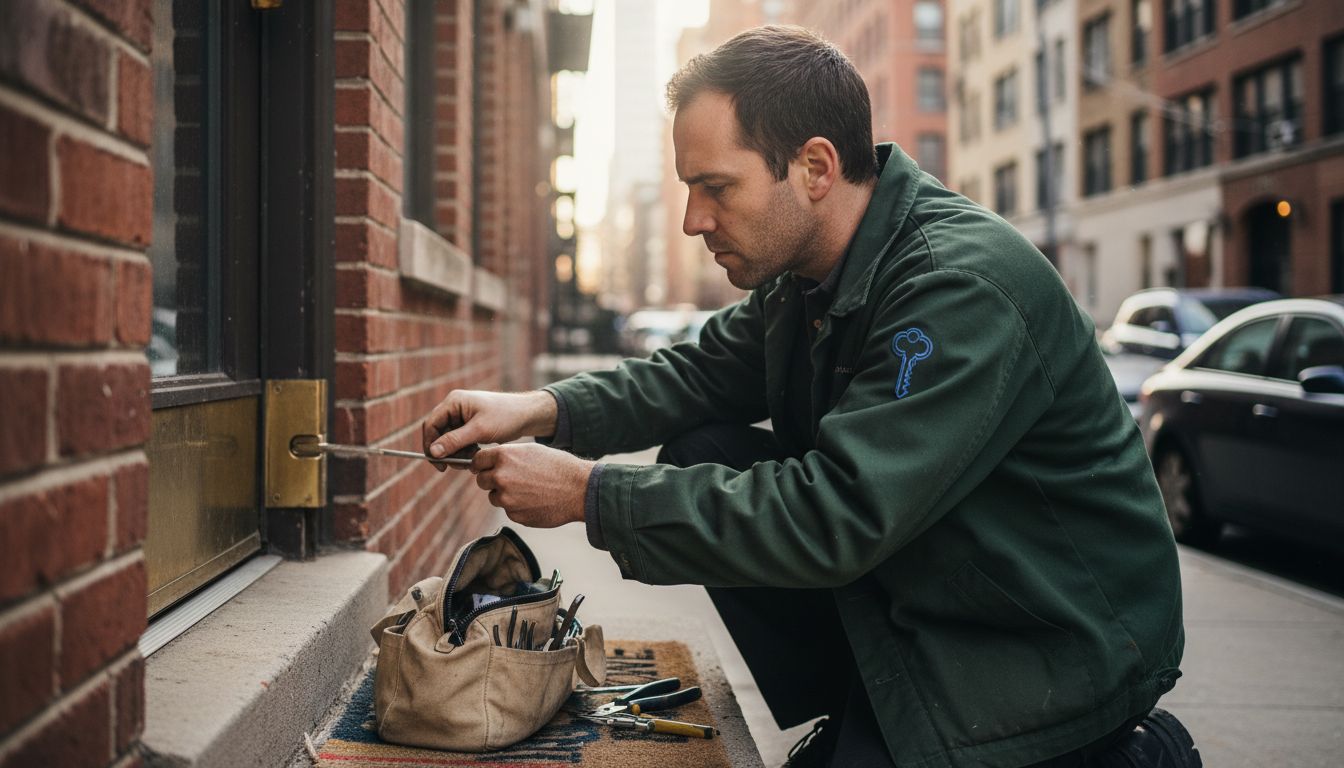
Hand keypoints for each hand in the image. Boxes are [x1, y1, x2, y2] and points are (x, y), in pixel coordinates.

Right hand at [421, 390, 557, 471]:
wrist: (528, 415)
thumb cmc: (506, 417)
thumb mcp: (479, 430)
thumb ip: (455, 441)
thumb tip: (433, 452)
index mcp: (453, 402)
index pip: (431, 425)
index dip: (430, 445)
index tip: (439, 464)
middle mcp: (455, 407)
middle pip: (438, 434)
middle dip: (447, 451)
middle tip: (458, 465)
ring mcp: (462, 416)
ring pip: (449, 440)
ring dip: (457, 453)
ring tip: (471, 460)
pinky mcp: (470, 425)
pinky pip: (459, 441)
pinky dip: (465, 451)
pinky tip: (476, 455)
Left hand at [470, 443, 592, 527]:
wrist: (578, 489)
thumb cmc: (558, 466)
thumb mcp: (530, 451)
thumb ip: (507, 456)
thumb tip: (490, 463)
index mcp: (504, 457)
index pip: (477, 461)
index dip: (481, 464)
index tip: (484, 468)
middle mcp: (501, 477)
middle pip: (481, 481)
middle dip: (491, 480)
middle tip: (510, 480)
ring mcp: (507, 499)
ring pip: (494, 497)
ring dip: (504, 495)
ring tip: (528, 490)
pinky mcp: (515, 515)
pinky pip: (509, 510)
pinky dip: (517, 507)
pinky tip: (535, 500)